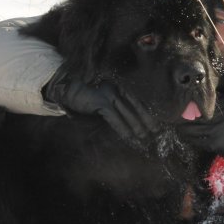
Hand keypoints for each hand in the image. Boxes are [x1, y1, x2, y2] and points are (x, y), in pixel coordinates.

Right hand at [43, 68, 159, 141]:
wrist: (66, 88)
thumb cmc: (86, 96)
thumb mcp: (104, 100)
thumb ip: (116, 107)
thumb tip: (132, 120)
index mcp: (120, 85)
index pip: (138, 99)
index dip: (148, 110)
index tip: (157, 120)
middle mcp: (117, 87)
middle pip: (137, 105)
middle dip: (147, 119)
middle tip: (157, 131)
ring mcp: (109, 93)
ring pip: (128, 113)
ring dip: (137, 127)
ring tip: (145, 137)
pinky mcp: (101, 102)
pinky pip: (115, 118)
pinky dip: (123, 129)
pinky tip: (129, 138)